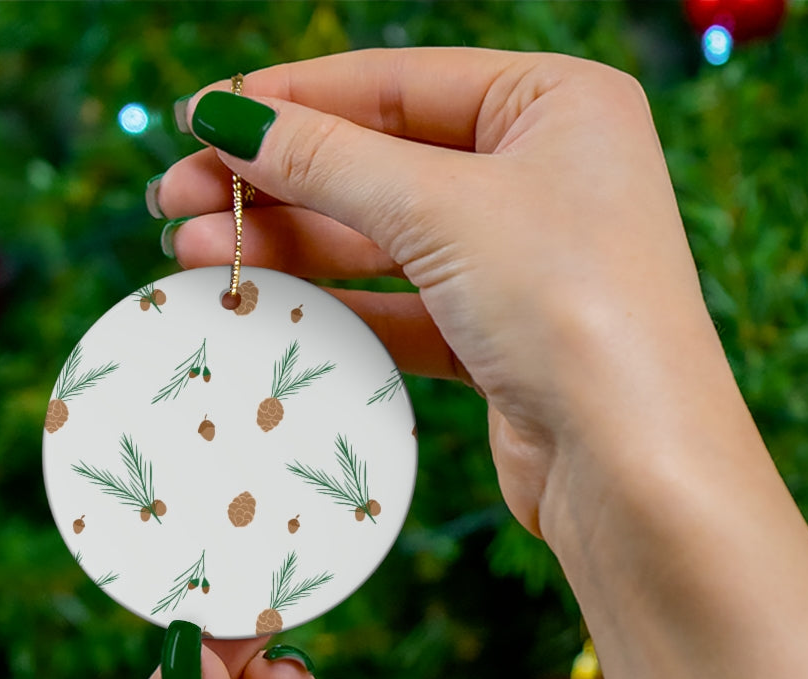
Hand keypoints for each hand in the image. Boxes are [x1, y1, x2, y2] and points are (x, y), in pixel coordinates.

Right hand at [154, 47, 720, 541]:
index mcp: (557, 104)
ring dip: (291, 246)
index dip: (291, 99)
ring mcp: (525, 261)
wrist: (634, 467)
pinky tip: (261, 303)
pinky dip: (336, 306)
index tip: (198, 118)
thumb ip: (329, 160)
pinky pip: (403, 307)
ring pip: (385, 239)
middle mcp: (547, 174)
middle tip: (174, 199)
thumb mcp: (441, 209)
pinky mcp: (503, 339)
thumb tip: (227, 117)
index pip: (398, 83)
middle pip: (383, 161)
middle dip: (276, 181)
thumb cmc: (568, 305)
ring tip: (191, 253)